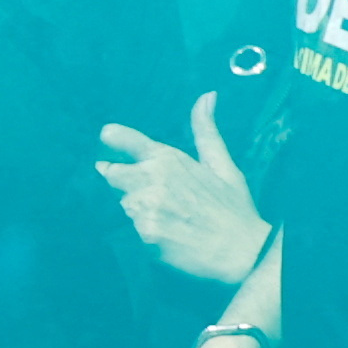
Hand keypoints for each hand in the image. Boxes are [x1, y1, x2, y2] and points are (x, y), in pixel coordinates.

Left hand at [96, 94, 268, 287]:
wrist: (242, 251)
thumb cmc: (232, 208)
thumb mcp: (223, 166)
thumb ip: (206, 132)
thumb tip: (206, 96)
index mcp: (168, 158)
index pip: (124, 140)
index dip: (111, 138)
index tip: (105, 138)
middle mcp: (151, 178)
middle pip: (112, 174)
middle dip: (125, 184)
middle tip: (155, 197)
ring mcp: (144, 205)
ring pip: (122, 204)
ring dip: (136, 211)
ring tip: (169, 219)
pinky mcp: (141, 231)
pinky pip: (128, 231)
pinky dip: (142, 233)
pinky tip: (166, 236)